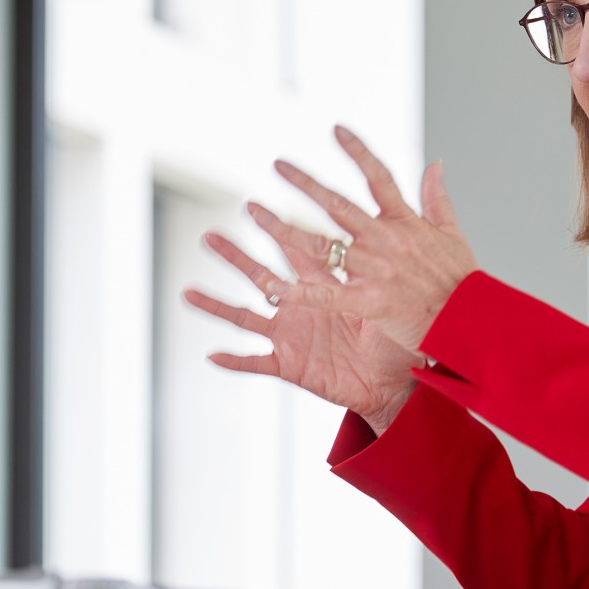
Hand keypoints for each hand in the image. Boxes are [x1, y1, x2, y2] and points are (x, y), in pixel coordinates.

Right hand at [184, 206, 424, 434]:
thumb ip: (383, 259)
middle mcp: (301, 308)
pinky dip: (236, 361)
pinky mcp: (291, 367)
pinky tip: (212, 356)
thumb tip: (396, 220)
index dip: (274, 230)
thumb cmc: (398, 337)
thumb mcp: (390, 293)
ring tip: (189, 293)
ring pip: (247, 317)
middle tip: (210, 236)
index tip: (252, 206)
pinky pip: (257, 365)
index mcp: (324, 287)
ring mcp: (292, 337)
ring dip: (217, 305)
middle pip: (261, 276)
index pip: (294, 252)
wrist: (399, 382)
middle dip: (234, 257)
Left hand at [272, 127, 477, 355]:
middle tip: (278, 165)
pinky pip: (324, 294)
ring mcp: (373, 269)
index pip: (378, 176)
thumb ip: (438, 196)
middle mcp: (384, 239)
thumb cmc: (461, 282)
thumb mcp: (453, 232)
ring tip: (255, 213)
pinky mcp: (367, 300)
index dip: (357, 151)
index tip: (336, 129)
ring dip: (284, 227)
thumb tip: (435, 164)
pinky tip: (271, 287)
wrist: (468, 322)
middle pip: (337, 204)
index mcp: (404, 221)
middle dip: (304, 183)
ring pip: (321, 243)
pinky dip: (297, 292)